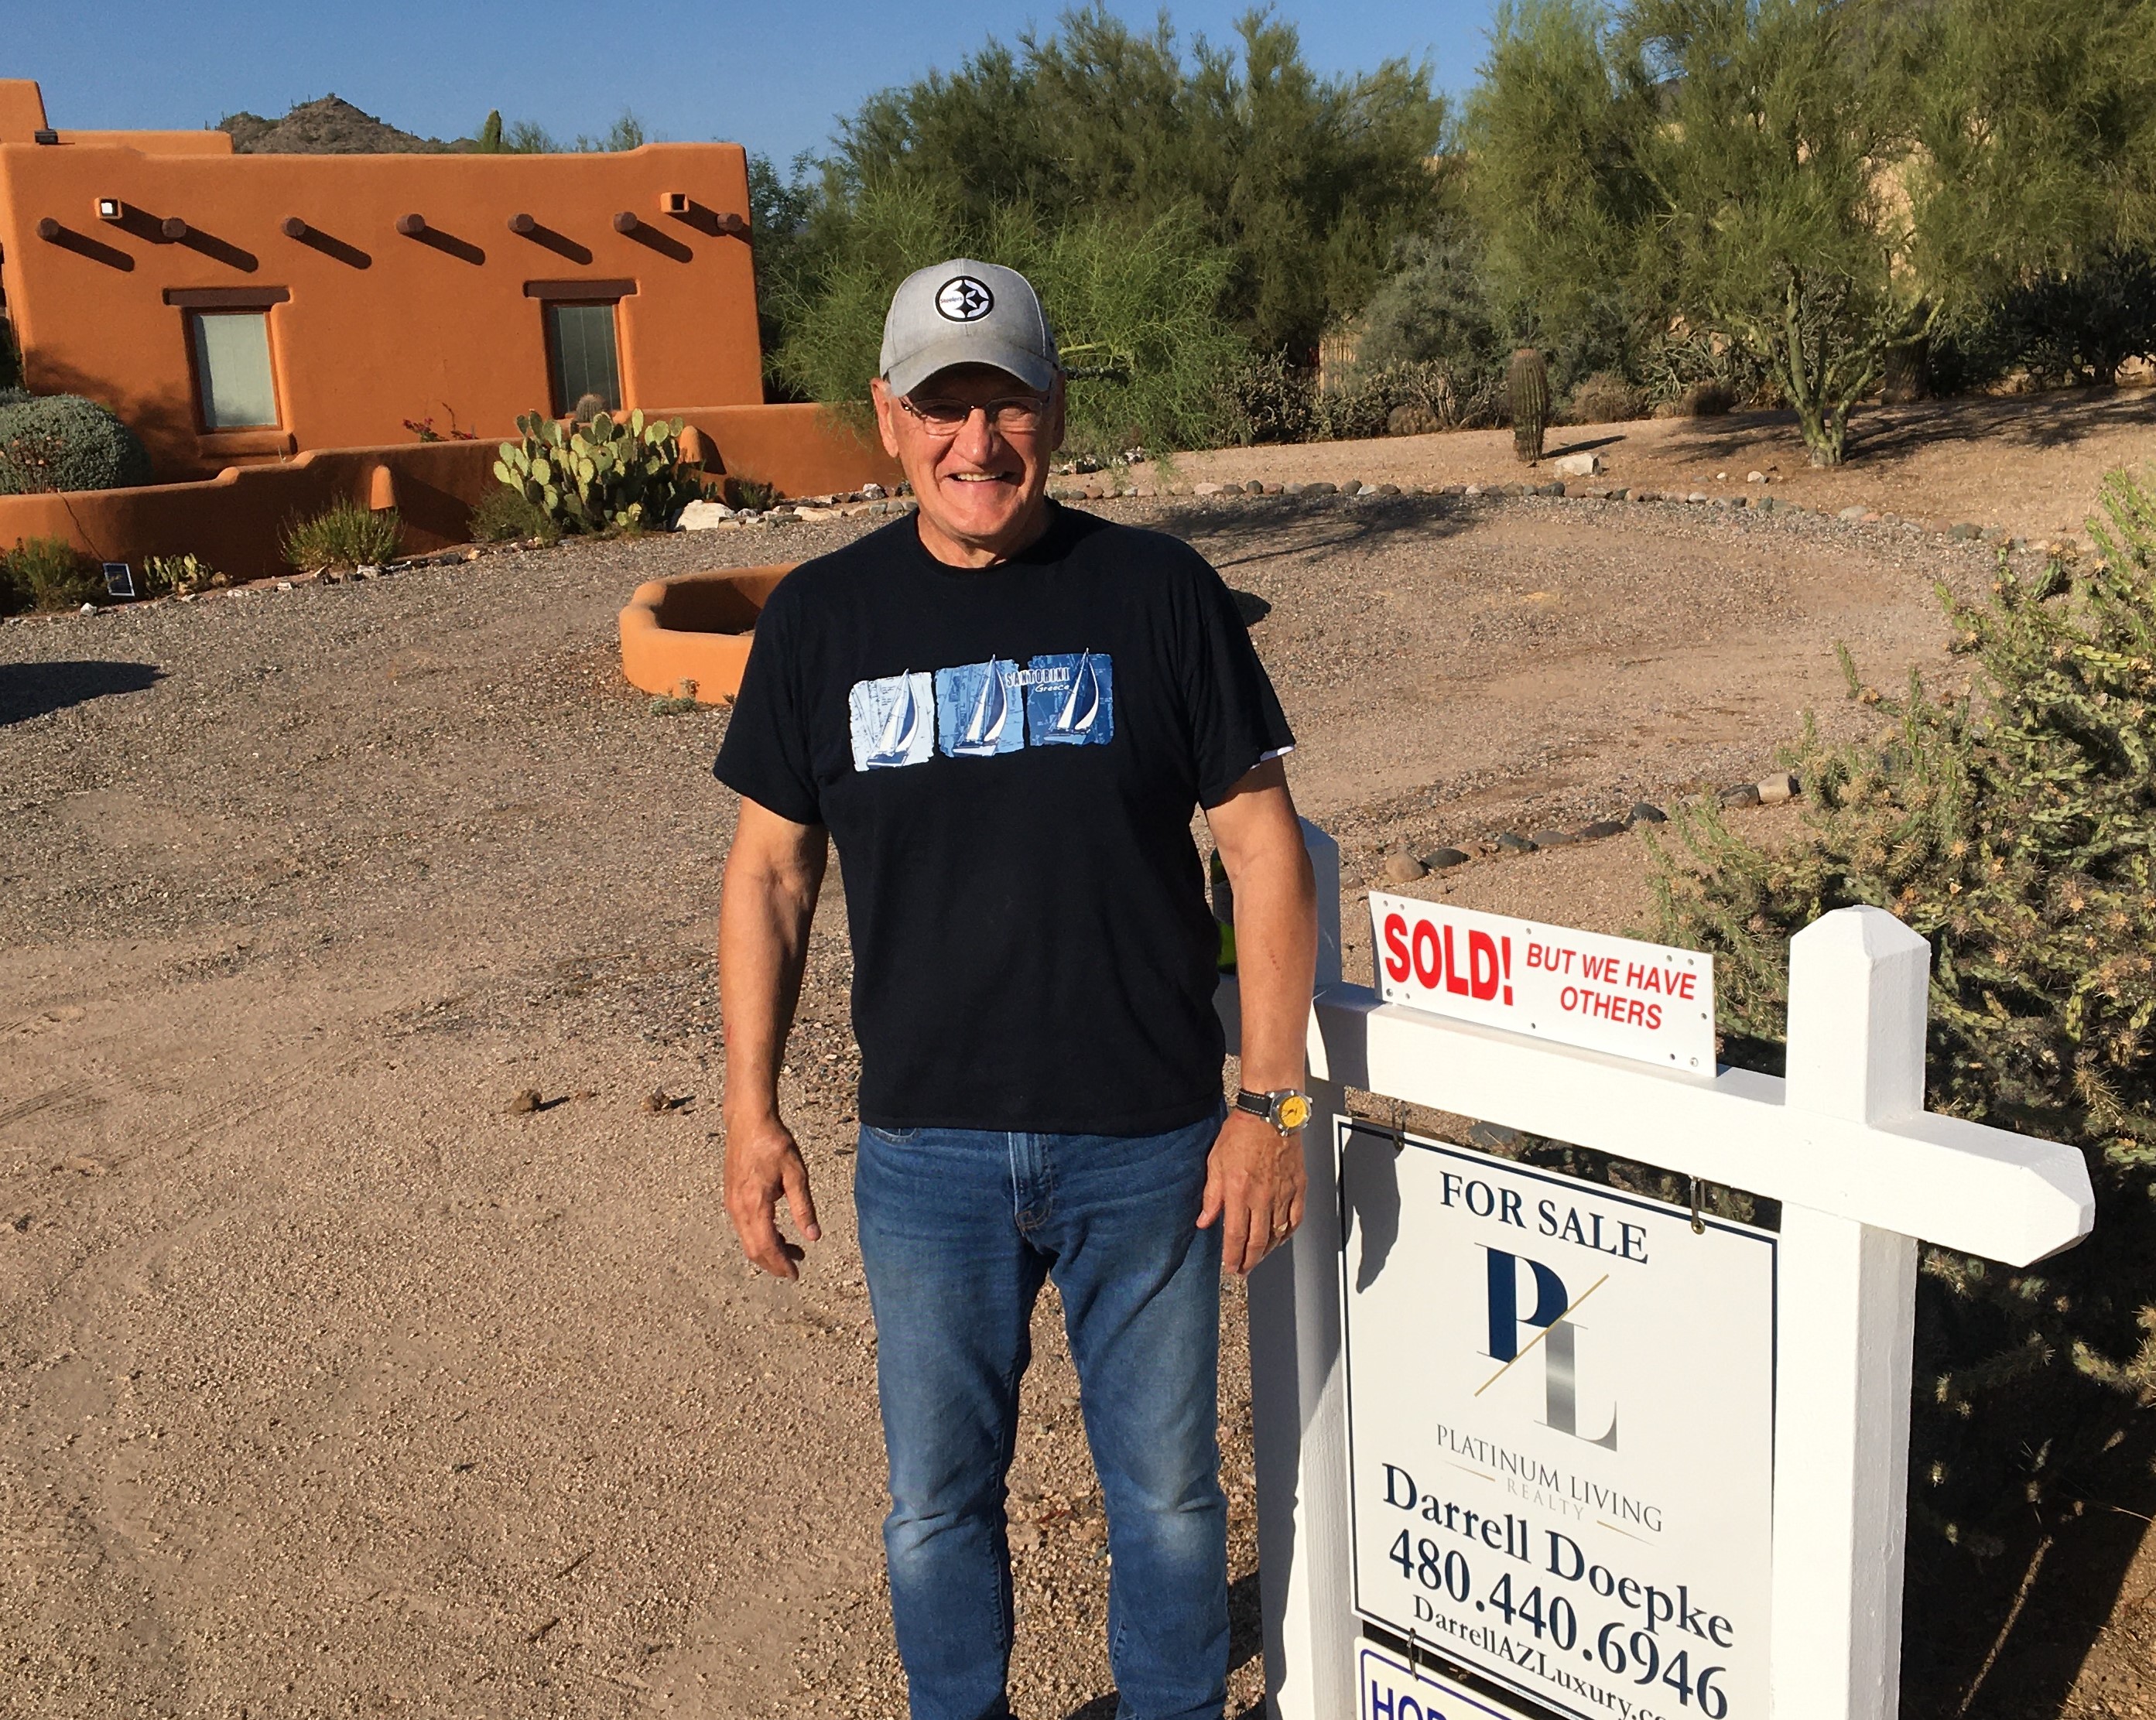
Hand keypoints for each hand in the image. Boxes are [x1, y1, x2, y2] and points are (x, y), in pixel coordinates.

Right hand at [723, 1110, 821, 1278]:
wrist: (748, 1121)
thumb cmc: (774, 1143)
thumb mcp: (796, 1173)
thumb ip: (803, 1207)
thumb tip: (813, 1237)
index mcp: (755, 1203)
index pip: (766, 1245)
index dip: (781, 1264)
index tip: (795, 1274)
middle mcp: (738, 1207)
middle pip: (753, 1249)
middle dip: (773, 1263)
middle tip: (794, 1269)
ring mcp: (731, 1203)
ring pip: (747, 1240)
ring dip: (767, 1250)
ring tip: (792, 1251)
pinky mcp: (731, 1197)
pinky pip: (743, 1227)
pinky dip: (759, 1237)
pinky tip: (778, 1233)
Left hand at [1197, 1108, 1307, 1274]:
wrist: (1269, 1114)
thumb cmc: (1241, 1132)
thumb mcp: (1215, 1163)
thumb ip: (1211, 1196)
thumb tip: (1204, 1221)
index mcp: (1239, 1192)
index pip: (1235, 1235)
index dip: (1232, 1256)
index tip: (1229, 1266)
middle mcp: (1262, 1197)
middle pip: (1258, 1241)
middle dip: (1249, 1260)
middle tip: (1243, 1269)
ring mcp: (1283, 1193)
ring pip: (1278, 1233)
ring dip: (1268, 1250)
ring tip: (1259, 1257)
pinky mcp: (1297, 1186)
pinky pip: (1295, 1218)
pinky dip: (1288, 1232)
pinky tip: (1281, 1237)